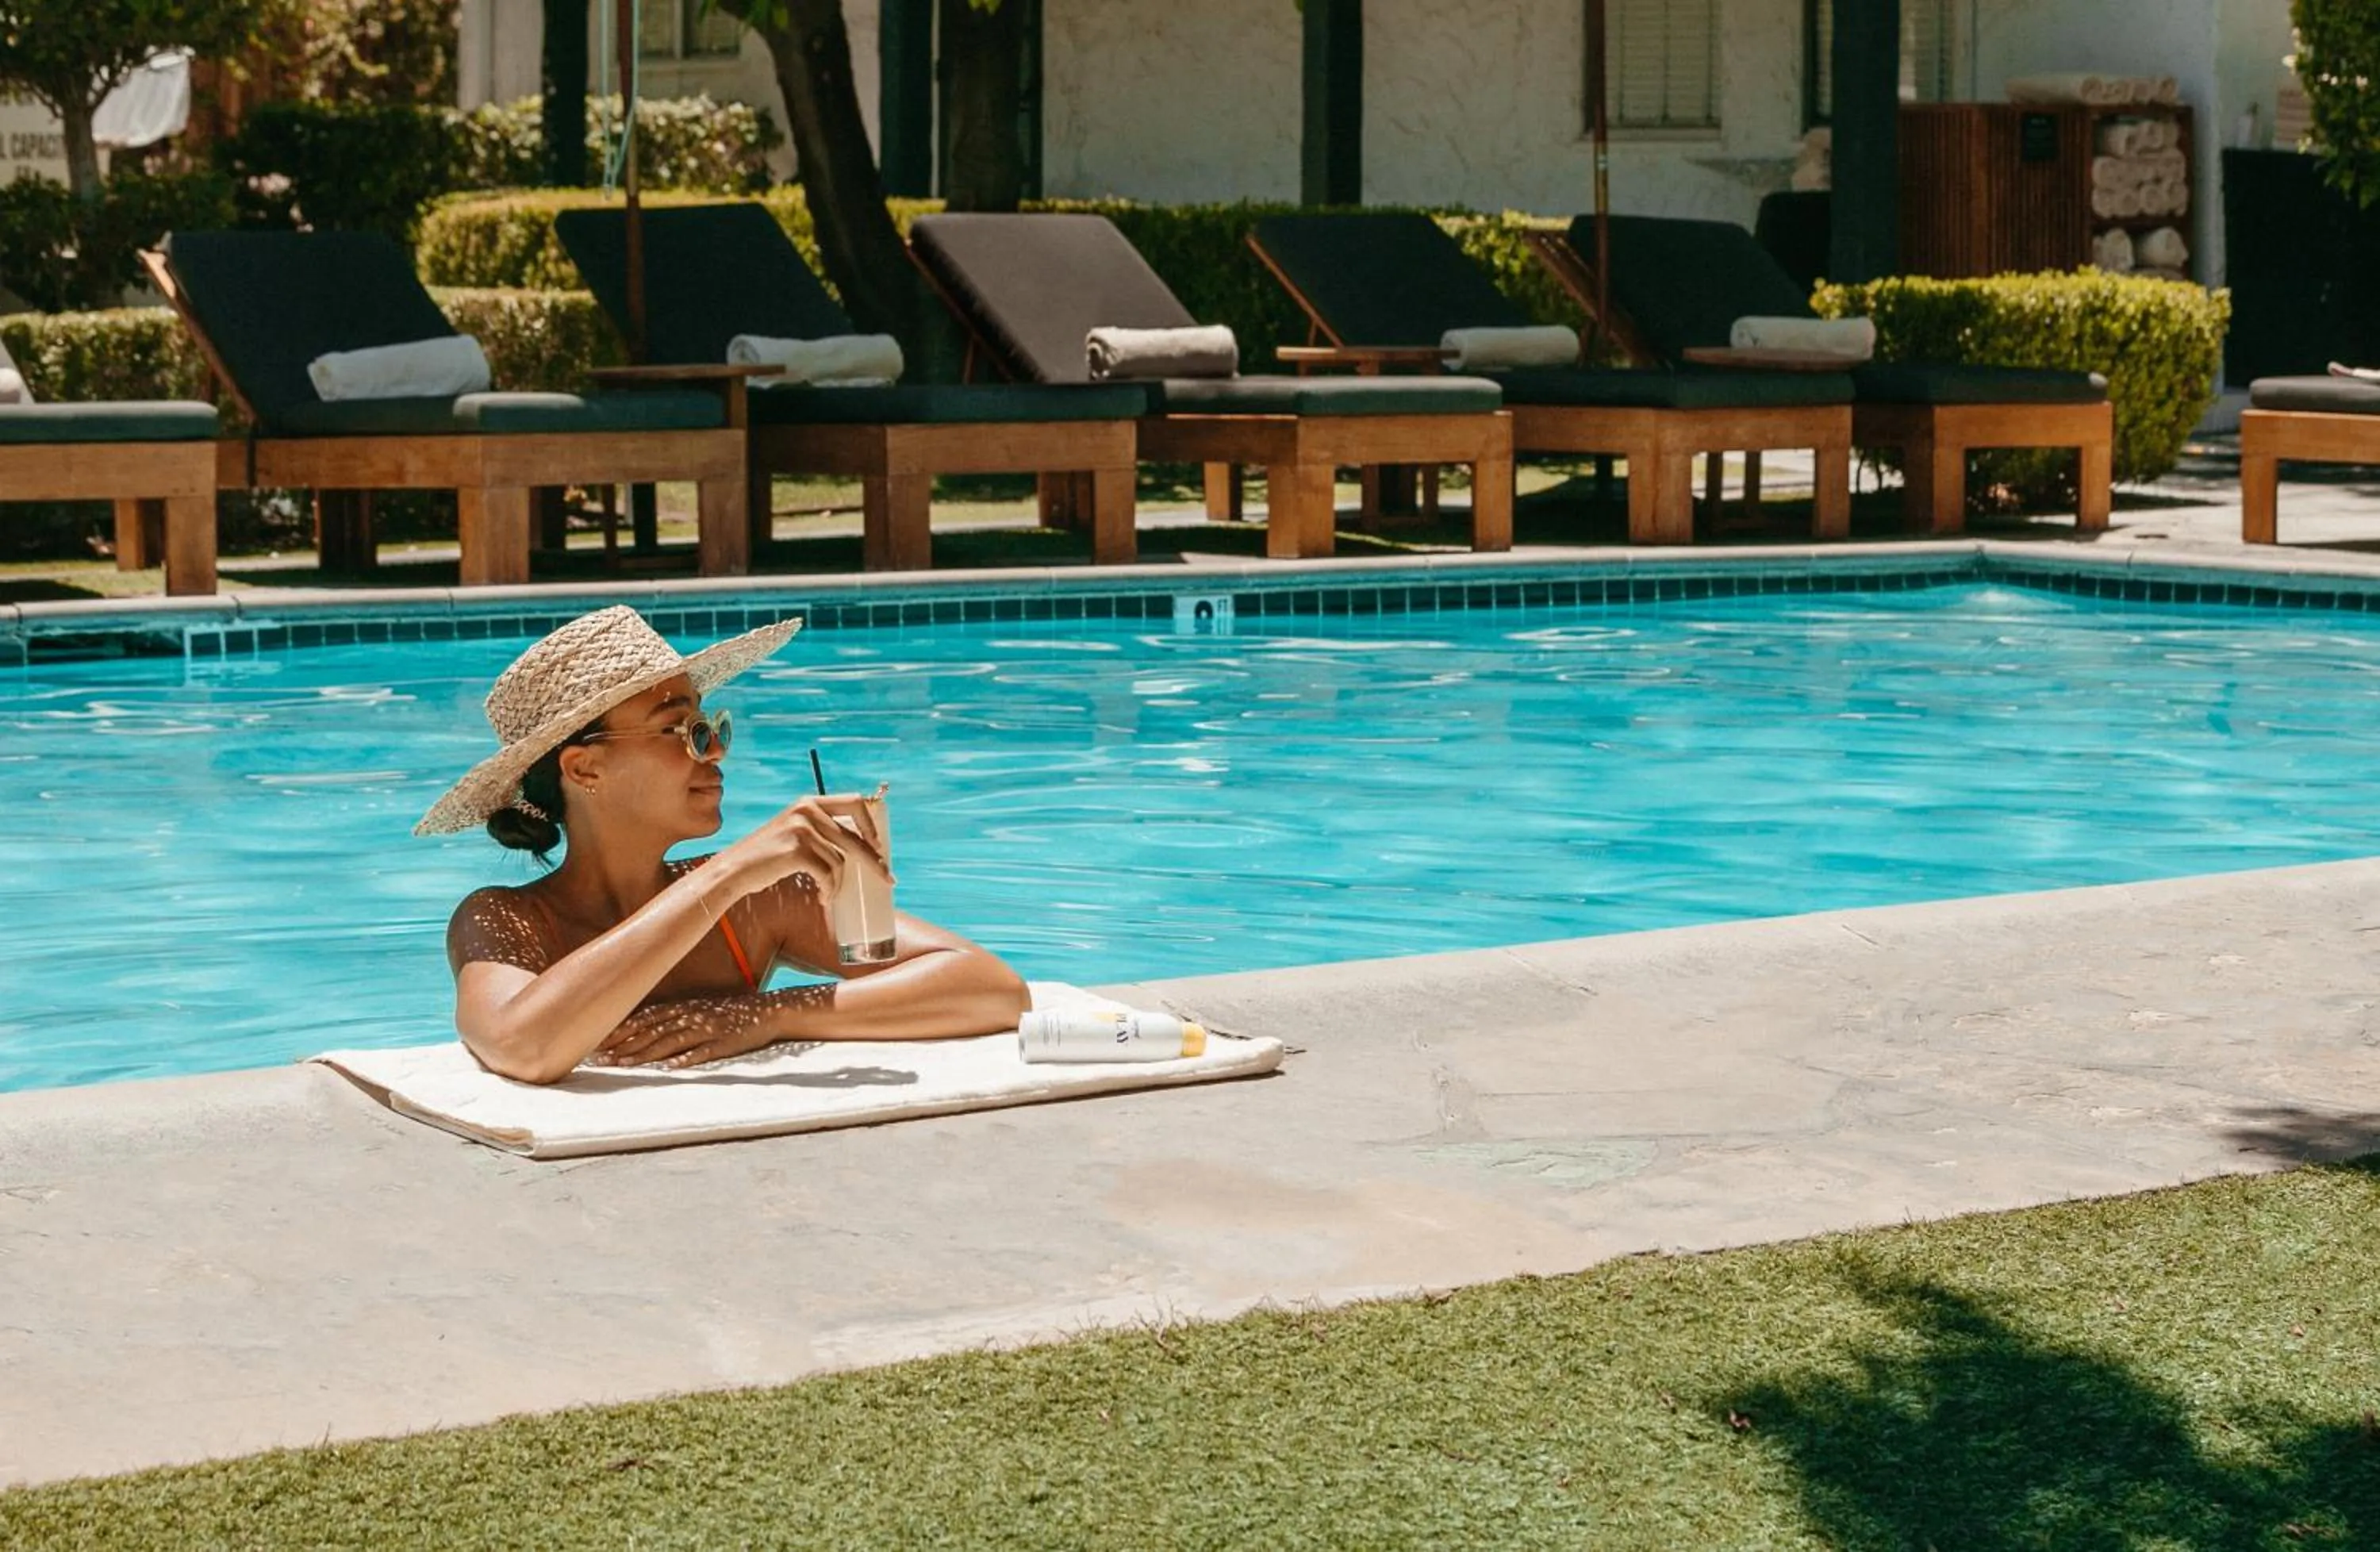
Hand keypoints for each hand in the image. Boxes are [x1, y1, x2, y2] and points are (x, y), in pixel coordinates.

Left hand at [590, 995, 785, 1069]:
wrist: (768, 1011)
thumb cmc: (728, 1015)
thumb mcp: (698, 1012)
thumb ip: (672, 1021)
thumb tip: (641, 1034)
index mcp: (682, 1009)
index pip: (644, 1018)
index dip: (619, 1031)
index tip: (595, 1043)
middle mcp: (690, 1016)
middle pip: (651, 1031)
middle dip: (623, 1046)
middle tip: (598, 1059)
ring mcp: (708, 1029)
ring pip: (671, 1042)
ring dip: (645, 1054)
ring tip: (624, 1065)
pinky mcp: (725, 1042)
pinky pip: (704, 1052)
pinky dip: (687, 1059)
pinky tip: (671, 1068)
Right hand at [710, 795, 889, 906]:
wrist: (733, 871)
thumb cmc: (766, 859)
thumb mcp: (794, 834)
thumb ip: (819, 832)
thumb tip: (860, 848)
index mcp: (809, 802)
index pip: (855, 802)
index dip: (872, 825)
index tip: (879, 846)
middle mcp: (807, 809)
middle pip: (855, 835)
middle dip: (874, 860)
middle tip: (887, 879)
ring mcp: (802, 828)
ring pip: (841, 859)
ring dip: (839, 883)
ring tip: (828, 894)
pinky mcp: (797, 849)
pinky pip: (828, 873)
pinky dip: (829, 889)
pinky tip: (822, 897)